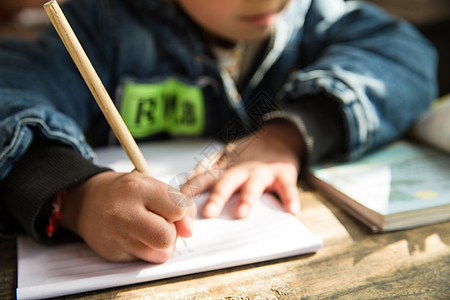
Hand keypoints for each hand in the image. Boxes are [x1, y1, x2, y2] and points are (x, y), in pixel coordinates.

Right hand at [59, 171, 195, 262]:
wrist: (86, 202)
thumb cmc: (126, 192)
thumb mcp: (152, 185)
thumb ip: (178, 204)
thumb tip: (188, 232)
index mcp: (137, 187)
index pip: (179, 208)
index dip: (180, 211)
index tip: (170, 208)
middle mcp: (123, 212)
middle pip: (168, 237)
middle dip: (172, 232)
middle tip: (161, 222)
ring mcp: (116, 235)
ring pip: (160, 254)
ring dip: (161, 245)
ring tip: (148, 230)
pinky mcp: (112, 254)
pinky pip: (145, 259)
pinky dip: (146, 251)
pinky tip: (135, 237)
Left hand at [181, 121, 303, 218]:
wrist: (278, 138)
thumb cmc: (246, 156)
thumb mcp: (222, 159)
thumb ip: (204, 171)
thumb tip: (183, 186)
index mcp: (224, 170)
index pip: (203, 180)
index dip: (191, 190)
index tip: (179, 203)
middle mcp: (240, 170)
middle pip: (226, 183)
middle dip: (216, 197)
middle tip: (208, 213)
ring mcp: (262, 172)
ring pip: (253, 185)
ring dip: (247, 198)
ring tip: (242, 213)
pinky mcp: (283, 174)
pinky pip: (287, 187)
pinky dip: (290, 198)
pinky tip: (291, 210)